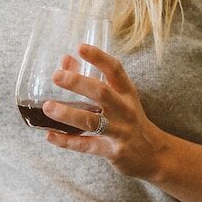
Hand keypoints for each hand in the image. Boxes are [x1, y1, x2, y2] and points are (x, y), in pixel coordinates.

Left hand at [41, 45, 171, 180]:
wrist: (154, 154)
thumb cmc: (130, 120)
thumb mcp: (119, 98)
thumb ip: (92, 78)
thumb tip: (66, 59)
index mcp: (127, 93)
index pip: (115, 70)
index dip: (98, 57)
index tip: (81, 47)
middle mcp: (125, 110)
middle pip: (102, 92)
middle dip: (78, 83)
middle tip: (57, 75)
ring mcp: (119, 131)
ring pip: (92, 121)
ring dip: (68, 114)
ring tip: (47, 107)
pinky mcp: (112, 151)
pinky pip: (86, 146)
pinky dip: (66, 141)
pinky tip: (50, 135)